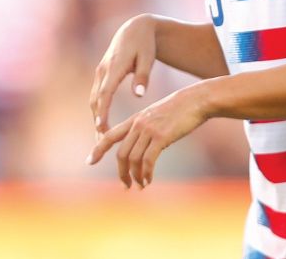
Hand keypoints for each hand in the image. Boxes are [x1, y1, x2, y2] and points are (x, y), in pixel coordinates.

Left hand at [86, 84, 208, 188]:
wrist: (195, 100)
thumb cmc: (180, 109)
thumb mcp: (157, 115)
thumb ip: (147, 128)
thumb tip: (144, 143)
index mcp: (135, 120)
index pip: (109, 135)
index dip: (98, 149)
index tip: (89, 161)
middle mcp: (138, 125)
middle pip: (121, 153)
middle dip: (121, 173)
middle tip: (125, 186)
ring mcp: (149, 130)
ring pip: (133, 159)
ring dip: (135, 177)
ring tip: (140, 186)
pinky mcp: (161, 137)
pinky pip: (148, 161)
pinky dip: (147, 174)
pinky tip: (149, 180)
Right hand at [89, 14, 156, 134]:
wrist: (135, 28)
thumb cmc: (145, 44)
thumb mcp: (148, 58)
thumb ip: (143, 77)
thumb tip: (139, 96)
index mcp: (114, 67)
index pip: (106, 93)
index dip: (103, 112)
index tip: (102, 129)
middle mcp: (103, 70)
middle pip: (96, 100)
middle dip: (97, 121)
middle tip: (101, 142)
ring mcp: (100, 71)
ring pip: (94, 98)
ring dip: (96, 117)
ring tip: (100, 138)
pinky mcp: (102, 73)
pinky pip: (97, 94)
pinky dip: (98, 109)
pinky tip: (102, 123)